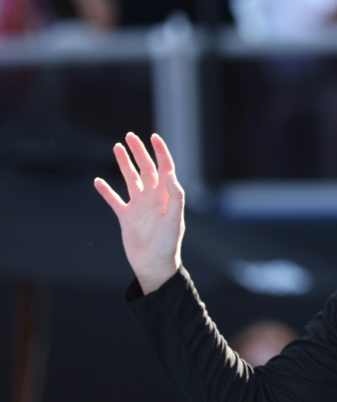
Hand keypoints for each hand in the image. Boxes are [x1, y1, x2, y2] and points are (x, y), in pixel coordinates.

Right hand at [94, 132, 184, 293]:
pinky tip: (97, 181)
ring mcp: (139, 207)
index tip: (153, 137)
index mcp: (167, 196)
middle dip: (139, 152)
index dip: (160, 152)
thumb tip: (170, 175)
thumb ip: (175, 197)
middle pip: (146, 169)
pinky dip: (106, 191)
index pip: (165, 168)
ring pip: (130, 180)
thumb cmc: (167, 244)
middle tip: (129, 136)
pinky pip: (114, 200)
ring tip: (117, 147)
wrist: (154, 265)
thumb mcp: (174, 220)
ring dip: (124, 164)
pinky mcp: (126, 218)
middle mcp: (153, 198)